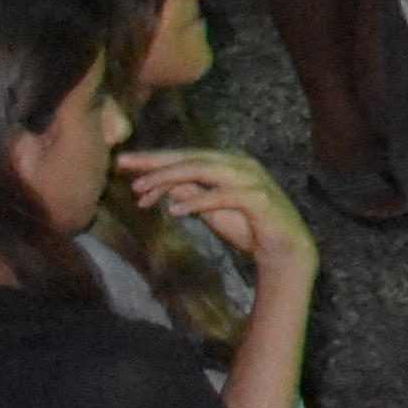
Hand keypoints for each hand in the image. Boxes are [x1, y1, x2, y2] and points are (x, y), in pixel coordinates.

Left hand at [125, 146, 313, 289]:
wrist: (284, 250)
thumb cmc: (248, 227)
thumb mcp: (210, 209)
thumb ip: (189, 192)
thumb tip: (159, 183)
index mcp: (228, 161)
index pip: (184, 156)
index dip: (153, 159)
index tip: (123, 163)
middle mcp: (239, 163)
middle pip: (190, 158)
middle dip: (154, 162)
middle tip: (122, 165)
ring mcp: (250, 178)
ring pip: (202, 170)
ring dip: (169, 178)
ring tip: (141, 191)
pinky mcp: (257, 197)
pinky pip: (221, 196)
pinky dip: (196, 202)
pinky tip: (174, 212)